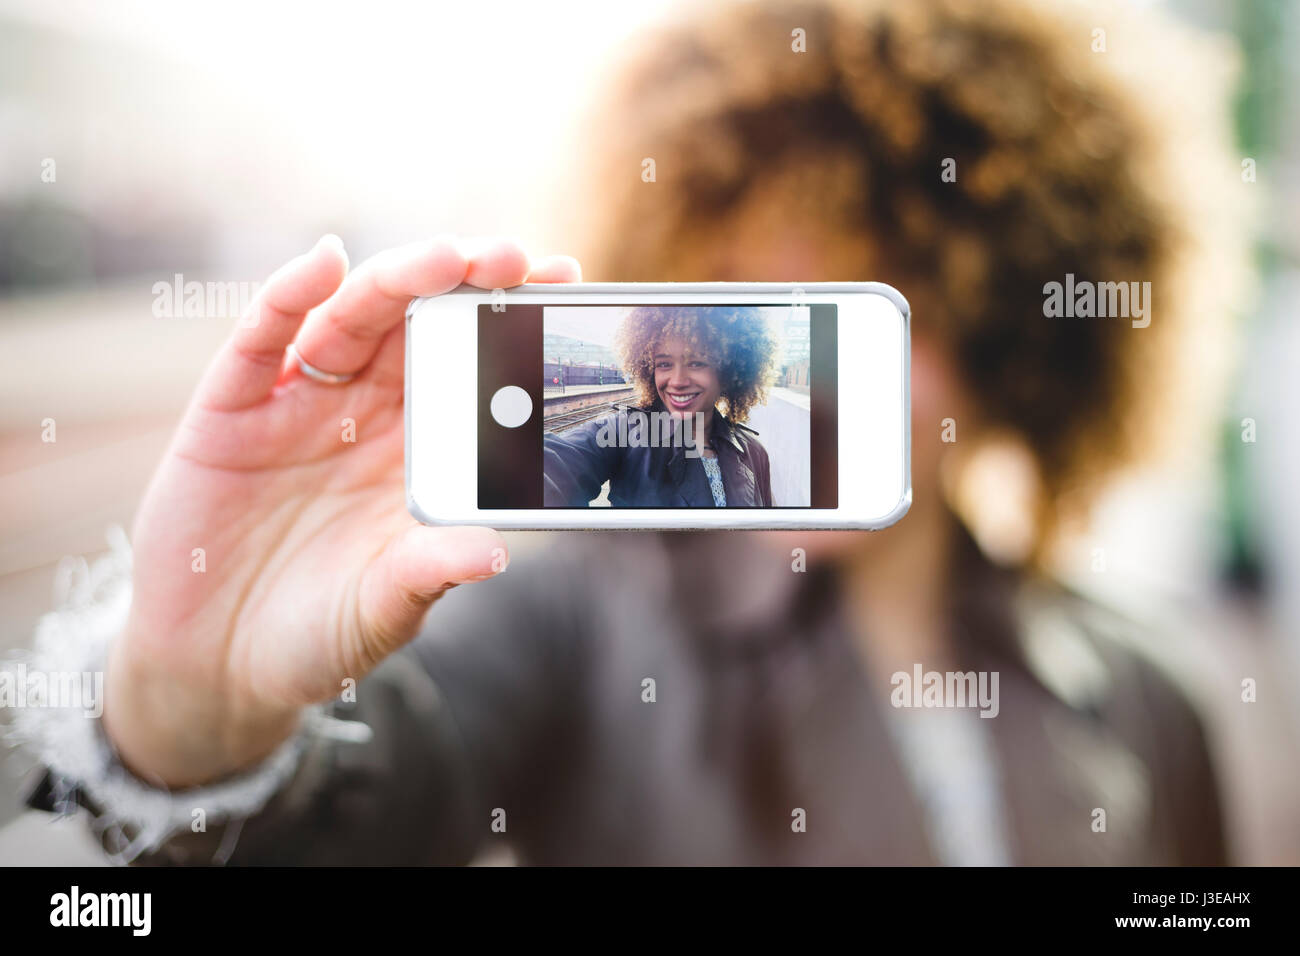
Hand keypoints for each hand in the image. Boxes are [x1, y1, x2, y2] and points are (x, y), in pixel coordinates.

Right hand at [103, 235, 580, 786]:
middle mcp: (363, 413)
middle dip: (465, 285)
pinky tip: (324, 264)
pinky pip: (260, 340)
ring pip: (350, 320)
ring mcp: (297, 406)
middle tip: (514, 258)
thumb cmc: (317, 633)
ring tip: (445, 256)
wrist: (217, 665)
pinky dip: (288, 296)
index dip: (511, 321)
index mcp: (417, 450)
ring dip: (396, 280)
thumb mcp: (385, 609)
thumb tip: (496, 552)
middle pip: (417, 325)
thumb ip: (430, 574)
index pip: (471, 367)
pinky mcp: (230, 411)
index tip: (564, 281)